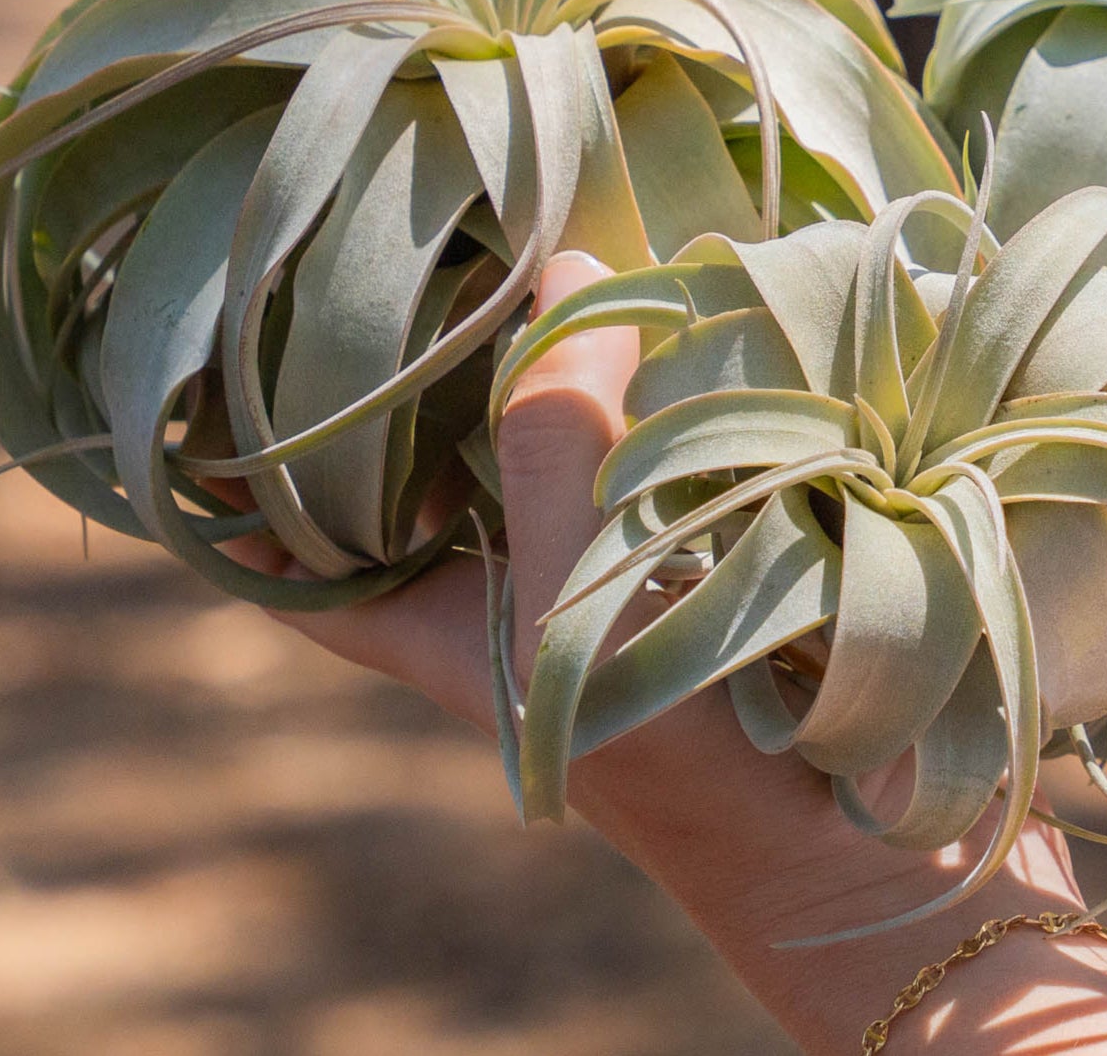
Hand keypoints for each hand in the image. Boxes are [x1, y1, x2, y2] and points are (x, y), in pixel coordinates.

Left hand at [261, 254, 1106, 1053]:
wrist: (892, 871)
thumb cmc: (701, 763)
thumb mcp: (577, 604)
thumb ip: (550, 444)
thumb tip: (555, 279)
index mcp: (446, 632)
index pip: (303, 554)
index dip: (244, 474)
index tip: (213, 362)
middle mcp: (526, 599)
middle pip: (440, 469)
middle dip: (426, 367)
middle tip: (414, 240)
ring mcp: (633, 581)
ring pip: (569, 442)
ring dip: (564, 357)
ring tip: (542, 235)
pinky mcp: (735, 561)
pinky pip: (683, 446)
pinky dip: (681, 380)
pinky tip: (691, 296)